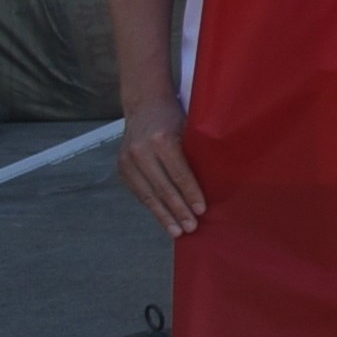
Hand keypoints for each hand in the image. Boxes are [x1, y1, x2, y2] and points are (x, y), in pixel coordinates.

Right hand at [116, 105, 204, 238]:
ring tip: (177, 231)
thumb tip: (215, 184)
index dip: (190, 193)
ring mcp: (127, 160)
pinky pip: (139, 193)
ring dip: (163, 215)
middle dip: (178, 210)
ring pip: (147, 195)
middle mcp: (140, 151)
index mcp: (161, 139)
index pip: (179, 173)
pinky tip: (164, 219)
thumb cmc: (175, 117)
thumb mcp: (188, 128)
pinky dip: (152, 207)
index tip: (201, 210)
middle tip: (191, 228)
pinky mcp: (121, 168)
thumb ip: (195, 152)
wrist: (144, 105)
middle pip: (162, 188)